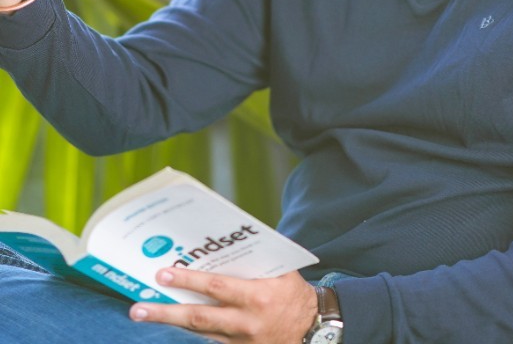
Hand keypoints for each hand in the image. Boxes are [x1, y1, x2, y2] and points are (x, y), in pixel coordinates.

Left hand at [129, 268, 317, 343]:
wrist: (312, 330)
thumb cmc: (294, 294)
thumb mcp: (284, 271)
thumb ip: (261, 258)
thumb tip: (234, 240)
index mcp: (256, 296)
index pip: (216, 287)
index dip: (189, 280)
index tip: (165, 273)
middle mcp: (245, 322)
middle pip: (198, 317)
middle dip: (166, 311)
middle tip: (138, 306)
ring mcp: (240, 341)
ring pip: (197, 334)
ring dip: (169, 324)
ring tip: (143, 315)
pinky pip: (209, 343)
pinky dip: (187, 337)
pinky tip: (166, 330)